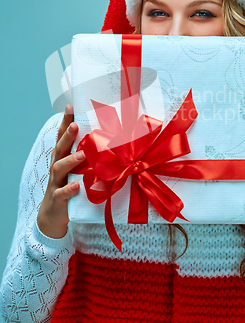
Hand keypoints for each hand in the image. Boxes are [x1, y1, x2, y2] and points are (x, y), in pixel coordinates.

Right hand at [37, 104, 85, 238]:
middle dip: (67, 136)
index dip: (65, 122)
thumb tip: (113, 142)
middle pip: (59, 148)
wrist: (54, 215)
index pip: (62, 136)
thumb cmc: (70, 187)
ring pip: (59, 168)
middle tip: (75, 126)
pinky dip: (69, 189)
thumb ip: (89, 157)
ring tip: (82, 155)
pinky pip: (62, 193)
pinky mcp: (58, 198)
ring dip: (71, 161)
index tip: (70, 106)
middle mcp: (57, 166)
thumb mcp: (78, 170)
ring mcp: (56, 182)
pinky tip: (77, 186)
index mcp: (62, 157)